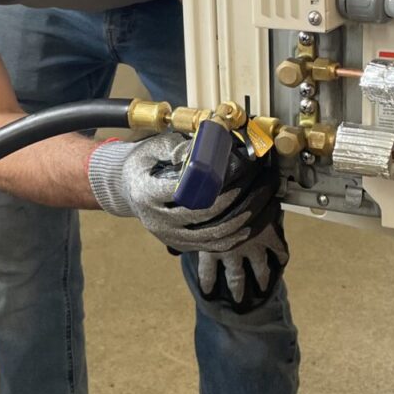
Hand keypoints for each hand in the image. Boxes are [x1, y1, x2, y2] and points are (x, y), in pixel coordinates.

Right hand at [88, 132, 288, 311]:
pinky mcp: (180, 244)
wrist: (125, 188)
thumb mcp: (153, 147)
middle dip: (241, 200)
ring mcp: (169, 236)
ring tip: (267, 203)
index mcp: (147, 193)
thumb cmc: (143, 163)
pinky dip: (236, 236)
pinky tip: (253, 223)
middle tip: (264, 183)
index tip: (241, 173)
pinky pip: (212, 246)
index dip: (217, 186)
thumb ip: (179, 147)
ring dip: (245, 221)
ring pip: (213, 236)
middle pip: (206, 216)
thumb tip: (210, 147)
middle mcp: (157, 220)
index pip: (188, 193)